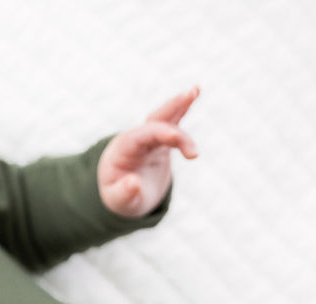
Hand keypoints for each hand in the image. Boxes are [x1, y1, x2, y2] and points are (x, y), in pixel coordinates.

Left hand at [98, 85, 199, 216]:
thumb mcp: (119, 201)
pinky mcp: (161, 140)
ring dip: (180, 104)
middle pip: (154, 119)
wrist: (122, 194)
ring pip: (165, 117)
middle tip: (189, 95)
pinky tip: (195, 92)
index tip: (175, 137)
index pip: (142, 136)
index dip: (159, 133)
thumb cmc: (120, 197)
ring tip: (195, 90)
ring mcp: (149, 138)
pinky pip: (173, 123)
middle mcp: (136, 139)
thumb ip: (125, 193)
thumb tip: (134, 183)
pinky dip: (183, 109)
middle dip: (171, 108)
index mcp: (123, 150)